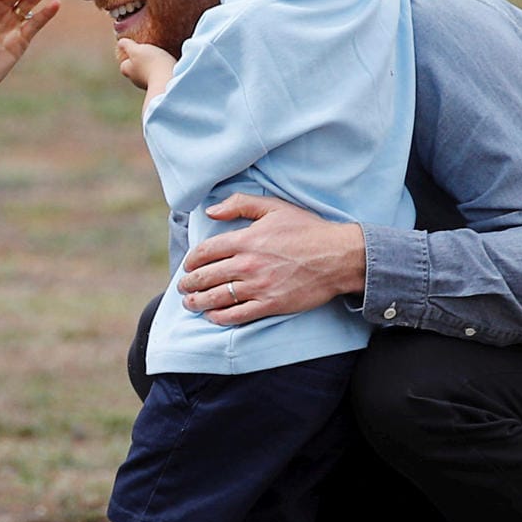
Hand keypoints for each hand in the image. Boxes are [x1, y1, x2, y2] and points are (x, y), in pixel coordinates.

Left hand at [116, 37, 173, 91]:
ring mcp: (148, 85)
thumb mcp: (136, 49)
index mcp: (128, 71)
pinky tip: (167, 67)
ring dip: (151, 69)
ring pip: (147, 75)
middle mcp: (136, 80)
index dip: (128, 59)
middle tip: (147, 55)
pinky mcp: (160, 87)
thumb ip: (127, 45)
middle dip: (140, 64)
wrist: (168, 80)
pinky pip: (159, 78)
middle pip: (135, 71)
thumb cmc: (150, 63)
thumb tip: (120, 42)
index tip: (133, 52)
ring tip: (159, 60)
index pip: (124, 65)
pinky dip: (161, 73)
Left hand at [177, 194, 365, 324]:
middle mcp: (247, 264)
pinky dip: (220, 317)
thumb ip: (240, 204)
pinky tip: (212, 316)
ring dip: (198, 302)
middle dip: (189, 283)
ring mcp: (258, 286)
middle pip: (206, 277)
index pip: (205, 252)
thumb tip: (212, 210)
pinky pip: (237, 315)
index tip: (187, 266)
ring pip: (217, 298)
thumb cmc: (307, 230)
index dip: (191, 261)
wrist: (338, 257)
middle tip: (183, 287)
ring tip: (190, 303)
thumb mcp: (274, 207)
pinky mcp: (270, 304)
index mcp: (246, 240)